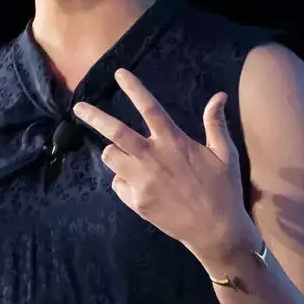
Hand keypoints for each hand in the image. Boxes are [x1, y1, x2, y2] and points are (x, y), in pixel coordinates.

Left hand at [72, 68, 255, 259]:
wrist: (216, 231)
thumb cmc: (223, 189)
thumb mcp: (225, 154)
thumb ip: (215, 124)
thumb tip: (218, 96)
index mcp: (174, 142)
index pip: (149, 108)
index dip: (134, 88)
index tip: (119, 73)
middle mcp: (152, 158)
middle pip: (115, 132)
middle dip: (93, 117)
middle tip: (79, 107)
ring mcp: (141, 181)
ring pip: (111, 158)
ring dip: (114, 153)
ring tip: (130, 157)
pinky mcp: (136, 201)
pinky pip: (118, 184)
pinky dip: (123, 180)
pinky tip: (141, 185)